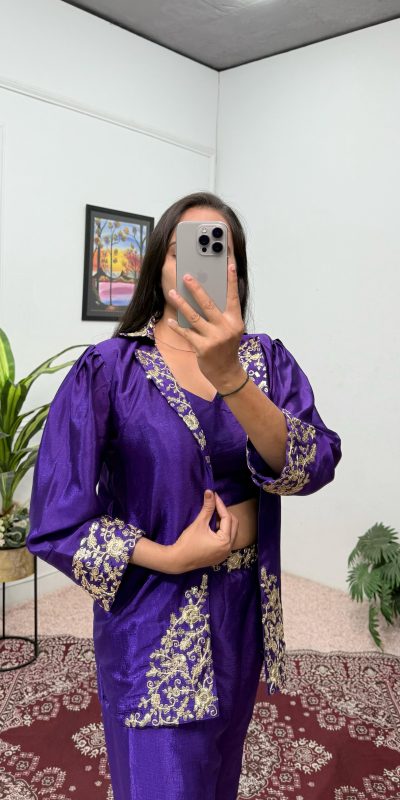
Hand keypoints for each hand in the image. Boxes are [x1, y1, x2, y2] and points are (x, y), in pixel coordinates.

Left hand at [166, 264, 244, 389]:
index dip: (231, 280)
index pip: (233, 297)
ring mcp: (214, 338)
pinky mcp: (202, 347)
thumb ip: (222, 315)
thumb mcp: (230, 330)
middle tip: (186, 276)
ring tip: (172, 293)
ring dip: (181, 303)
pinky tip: (170, 320)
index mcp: (235, 321)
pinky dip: (178, 326)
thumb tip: (204, 297)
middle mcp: (226, 328)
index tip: (229, 264)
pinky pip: (187, 333)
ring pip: (194, 316)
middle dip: (196, 288)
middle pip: (208, 304)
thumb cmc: (227, 348)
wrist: (226, 372)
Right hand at [171, 490, 238, 572]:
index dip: (221, 505)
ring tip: (214, 514)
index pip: (227, 518)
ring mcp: (225, 554)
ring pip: (231, 532)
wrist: (178, 560)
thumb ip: (207, 508)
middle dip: (225, 513)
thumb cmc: (188, 542)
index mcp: (225, 541)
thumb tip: (210, 492)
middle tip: (215, 504)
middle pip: (233, 525)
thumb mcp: (199, 523)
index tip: (214, 496)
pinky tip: (213, 526)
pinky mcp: (220, 556)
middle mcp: (228, 548)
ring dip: (225, 522)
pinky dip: (222, 531)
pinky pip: (227, 540)